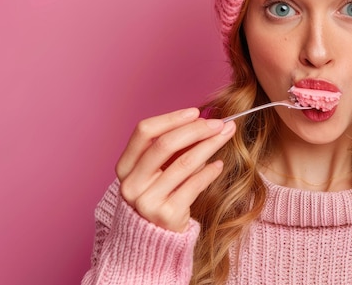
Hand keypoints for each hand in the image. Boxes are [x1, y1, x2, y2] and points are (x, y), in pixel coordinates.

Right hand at [115, 107, 234, 231]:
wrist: (155, 239)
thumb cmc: (160, 195)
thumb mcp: (158, 171)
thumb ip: (172, 148)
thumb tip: (203, 120)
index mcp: (125, 167)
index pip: (144, 131)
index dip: (171, 118)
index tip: (196, 111)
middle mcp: (131, 184)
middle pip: (165, 144)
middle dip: (196, 129)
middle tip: (220, 123)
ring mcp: (147, 201)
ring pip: (184, 163)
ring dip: (210, 145)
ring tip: (226, 135)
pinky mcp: (166, 215)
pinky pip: (194, 185)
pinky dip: (210, 171)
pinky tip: (219, 164)